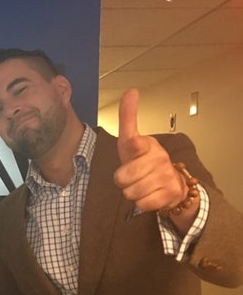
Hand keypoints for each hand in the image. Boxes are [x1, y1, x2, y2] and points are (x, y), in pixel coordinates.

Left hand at [114, 89, 196, 227]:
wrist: (173, 183)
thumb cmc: (144, 161)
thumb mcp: (131, 142)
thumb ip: (128, 119)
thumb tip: (131, 91)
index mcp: (146, 145)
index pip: (135, 143)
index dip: (133, 146)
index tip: (134, 142)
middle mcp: (158, 158)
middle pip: (122, 178)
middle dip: (123, 181)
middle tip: (133, 176)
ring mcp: (166, 175)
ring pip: (130, 193)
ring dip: (132, 192)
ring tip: (142, 185)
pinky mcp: (170, 193)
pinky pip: (142, 204)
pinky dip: (142, 203)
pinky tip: (150, 194)